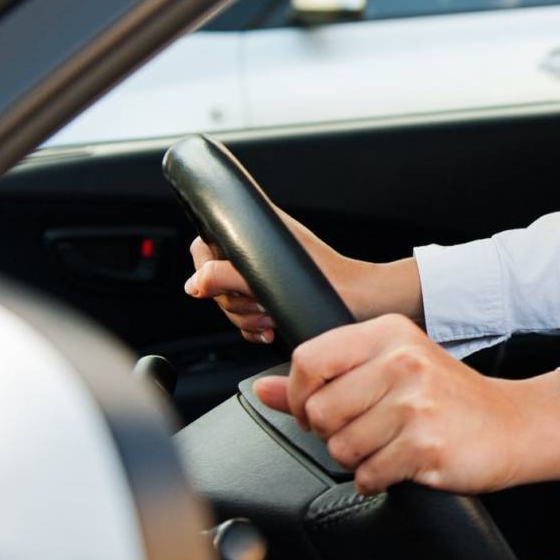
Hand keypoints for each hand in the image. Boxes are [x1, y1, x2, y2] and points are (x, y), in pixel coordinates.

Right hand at [184, 208, 419, 343]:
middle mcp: (258, 249)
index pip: (205, 243)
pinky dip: (253, 326)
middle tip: (260, 306)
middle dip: (233, 301)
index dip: (206, 269)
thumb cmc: (333, 283)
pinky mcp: (273, 296)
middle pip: (214, 279)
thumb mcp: (273, 279)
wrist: (365, 301)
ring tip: (271, 317)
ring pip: (229, 300)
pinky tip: (270, 328)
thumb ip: (226, 276)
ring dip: (246, 316)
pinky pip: (245, 314)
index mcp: (257, 231)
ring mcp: (264, 274)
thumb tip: (194, 285)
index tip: (219, 289)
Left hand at [253, 315, 559, 494]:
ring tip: (390, 446)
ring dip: (359, 459)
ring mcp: (416, 403)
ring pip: (341, 448)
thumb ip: (326, 379)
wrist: (516, 425)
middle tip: (367, 431)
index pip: (309, 360)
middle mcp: (403, 361)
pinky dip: (379, 479)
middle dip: (333, 434)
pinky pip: (368, 476)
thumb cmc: (452, 398)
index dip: (301, 396)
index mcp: (389, 334)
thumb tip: (265, 389)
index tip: (317, 411)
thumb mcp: (391, 370)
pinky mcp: (426, 444)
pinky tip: (404, 463)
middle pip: (321, 411)